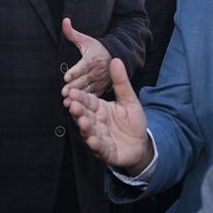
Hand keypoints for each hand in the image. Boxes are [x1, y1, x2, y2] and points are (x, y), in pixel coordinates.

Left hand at [60, 17, 111, 96]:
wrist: (115, 57)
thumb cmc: (98, 49)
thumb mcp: (87, 40)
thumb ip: (72, 33)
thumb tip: (64, 20)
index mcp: (91, 59)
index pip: (82, 66)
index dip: (74, 72)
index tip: (66, 77)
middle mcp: (96, 72)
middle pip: (83, 81)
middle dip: (73, 87)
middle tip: (64, 93)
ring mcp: (99, 82)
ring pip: (87, 91)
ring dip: (78, 97)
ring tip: (68, 103)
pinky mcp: (101, 90)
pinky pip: (93, 98)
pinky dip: (85, 103)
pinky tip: (76, 109)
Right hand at [63, 58, 151, 174]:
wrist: (141, 144)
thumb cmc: (132, 121)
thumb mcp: (129, 99)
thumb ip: (121, 82)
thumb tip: (115, 59)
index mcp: (99, 108)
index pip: (87, 101)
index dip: (80, 97)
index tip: (71, 91)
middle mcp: (96, 122)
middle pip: (84, 115)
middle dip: (78, 111)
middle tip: (72, 105)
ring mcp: (99, 137)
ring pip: (89, 132)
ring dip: (84, 127)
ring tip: (82, 121)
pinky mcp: (106, 152)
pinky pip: (99, 149)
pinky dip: (96, 145)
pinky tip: (93, 140)